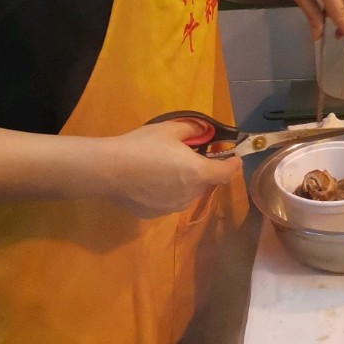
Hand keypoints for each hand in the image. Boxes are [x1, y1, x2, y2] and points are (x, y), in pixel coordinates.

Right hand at [102, 118, 241, 218]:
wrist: (110, 170)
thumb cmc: (143, 146)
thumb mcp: (170, 129)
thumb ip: (192, 130)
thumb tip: (203, 131)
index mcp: (198, 173)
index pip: (225, 173)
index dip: (233, 165)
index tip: (234, 158)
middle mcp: (189, 195)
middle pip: (205, 182)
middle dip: (204, 170)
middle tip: (192, 155)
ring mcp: (171, 207)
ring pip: (187, 193)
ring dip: (186, 182)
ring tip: (168, 168)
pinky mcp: (154, 214)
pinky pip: (169, 201)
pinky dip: (168, 192)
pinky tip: (151, 181)